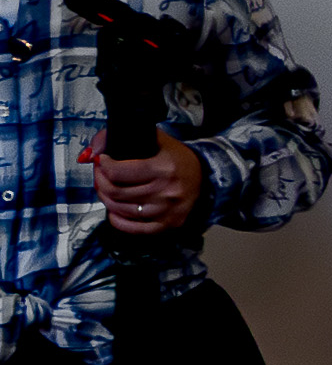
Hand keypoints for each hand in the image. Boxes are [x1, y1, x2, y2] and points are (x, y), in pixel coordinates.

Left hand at [87, 139, 203, 238]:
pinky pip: (133, 228)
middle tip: (100, 174)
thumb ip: (125, 136)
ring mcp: (167, 211)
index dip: (103, 165)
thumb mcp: (157, 140)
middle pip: (116, 191)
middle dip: (100, 181)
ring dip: (105, 198)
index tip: (102, 161)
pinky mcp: (168, 224)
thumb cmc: (178, 159)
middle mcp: (167, 191)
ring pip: (120, 209)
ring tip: (106, 189)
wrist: (206, 177)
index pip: (118, 172)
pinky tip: (114, 210)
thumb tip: (92, 151)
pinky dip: (117, 220)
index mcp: (164, 168)